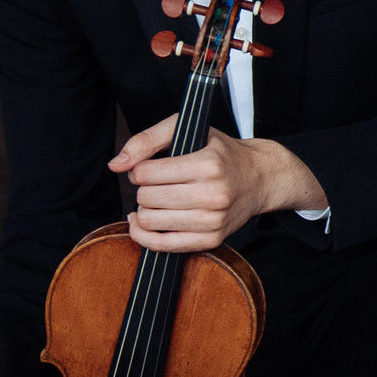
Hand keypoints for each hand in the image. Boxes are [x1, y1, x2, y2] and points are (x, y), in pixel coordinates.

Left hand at [111, 117, 325, 251]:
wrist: (261, 178)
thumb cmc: (221, 153)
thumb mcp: (188, 131)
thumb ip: (147, 140)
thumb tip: (116, 164)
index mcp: (208, 165)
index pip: (145, 173)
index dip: (139, 169)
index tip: (150, 167)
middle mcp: (213, 194)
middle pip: (146, 198)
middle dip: (143, 189)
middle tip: (156, 184)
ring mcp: (214, 220)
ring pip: (150, 221)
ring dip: (146, 210)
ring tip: (158, 201)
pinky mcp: (212, 240)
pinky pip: (163, 246)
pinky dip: (145, 236)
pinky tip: (144, 223)